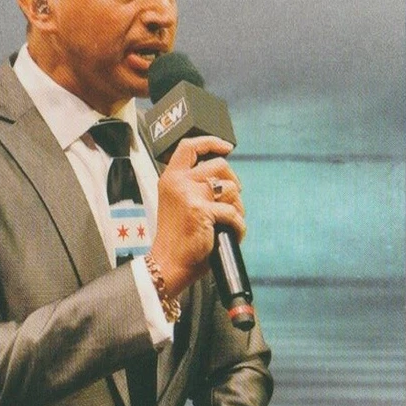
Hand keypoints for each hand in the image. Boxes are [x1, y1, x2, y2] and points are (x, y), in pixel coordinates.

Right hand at [149, 136, 245, 297]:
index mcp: (170, 179)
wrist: (168, 262)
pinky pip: (233, 212)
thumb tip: (223, 179)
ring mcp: (190, 195)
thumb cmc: (175, 238)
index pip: (189, 147)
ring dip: (237, 207)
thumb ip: (193, 186)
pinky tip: (231, 234)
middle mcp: (178, 183)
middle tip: (233, 197)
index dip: (211, 142)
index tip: (226, 146)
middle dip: (234, 181)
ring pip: (230, 189)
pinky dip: (238, 226)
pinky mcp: (202, 211)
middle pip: (220, 165)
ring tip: (229, 221)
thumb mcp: (177, 203)